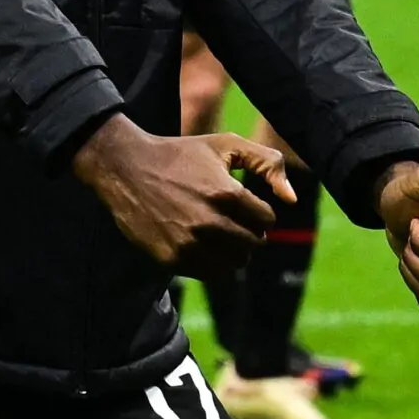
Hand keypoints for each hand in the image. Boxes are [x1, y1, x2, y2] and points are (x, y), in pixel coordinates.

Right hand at [72, 114, 293, 278]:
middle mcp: (210, 223)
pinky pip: (210, 274)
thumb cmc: (181, 154)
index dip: (259, 211)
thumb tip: (292, 198)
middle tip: (235, 221)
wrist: (127, 169)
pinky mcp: (172, 259)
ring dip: (234, 251)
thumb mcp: (226, 145)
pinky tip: (203, 243)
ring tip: (221, 234)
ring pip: (235, 264)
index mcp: (227, 194)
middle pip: (254, 245)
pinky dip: (213, 262)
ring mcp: (189, 244)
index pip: (267, 220)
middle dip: (250, 233)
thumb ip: (267, 163)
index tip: (245, 204)